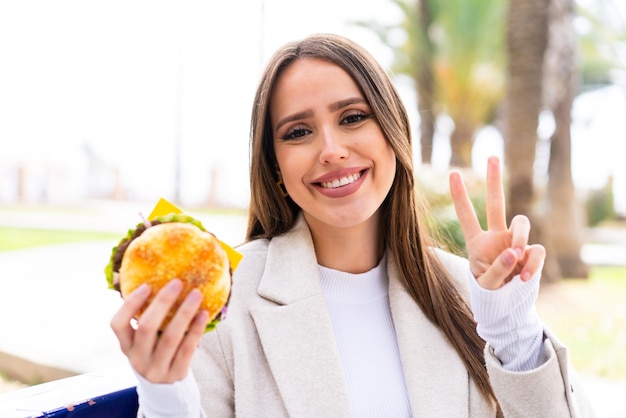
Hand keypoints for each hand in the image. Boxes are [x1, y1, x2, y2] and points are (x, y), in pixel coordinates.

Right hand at [110, 279, 209, 382]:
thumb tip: (163, 281)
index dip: (130, 304)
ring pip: (170, 337)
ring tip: (196, 294)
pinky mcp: (176, 374)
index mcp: (125, 346)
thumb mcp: (144, 342)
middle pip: (147, 327)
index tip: (146, 285)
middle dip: (162, 302)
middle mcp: (137, 358)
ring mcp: (156, 368)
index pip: (117, 324)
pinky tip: (203, 314)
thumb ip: (147, 319)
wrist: (165, 389)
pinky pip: (187, 349)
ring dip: (184, 312)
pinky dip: (196, 330)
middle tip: (177, 282)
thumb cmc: (155, 353)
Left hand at [449, 156, 545, 289]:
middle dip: (494, 181)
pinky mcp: (532, 253)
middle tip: (492, 157)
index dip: (460, 195)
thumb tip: (513, 251)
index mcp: (477, 242)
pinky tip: (524, 277)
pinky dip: (532, 263)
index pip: (467, 215)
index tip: (454, 173)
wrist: (508, 308)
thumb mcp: (486, 285)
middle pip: (496, 203)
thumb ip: (497, 270)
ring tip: (515, 260)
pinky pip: (535, 250)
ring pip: (522, 223)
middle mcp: (496, 237)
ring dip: (520, 238)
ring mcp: (515, 243)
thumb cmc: (490, 295)